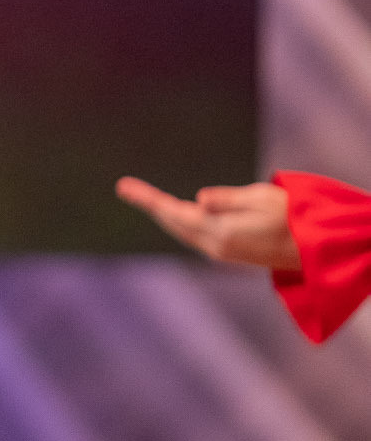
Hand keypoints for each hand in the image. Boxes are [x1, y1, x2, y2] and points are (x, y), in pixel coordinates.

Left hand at [114, 175, 300, 270]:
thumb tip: (198, 200)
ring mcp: (223, 252)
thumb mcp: (260, 197)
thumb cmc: (293, 216)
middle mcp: (216, 246)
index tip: (124, 187)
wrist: (316, 248)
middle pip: (173, 223)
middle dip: (151, 206)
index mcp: (220, 231)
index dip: (147, 198)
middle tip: (127, 188)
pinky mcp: (231, 254)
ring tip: (146, 198)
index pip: (173, 212)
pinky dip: (181, 224)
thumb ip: (226, 199)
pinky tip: (176, 215)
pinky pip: (195, 237)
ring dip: (165, 216)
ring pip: (183, 232)